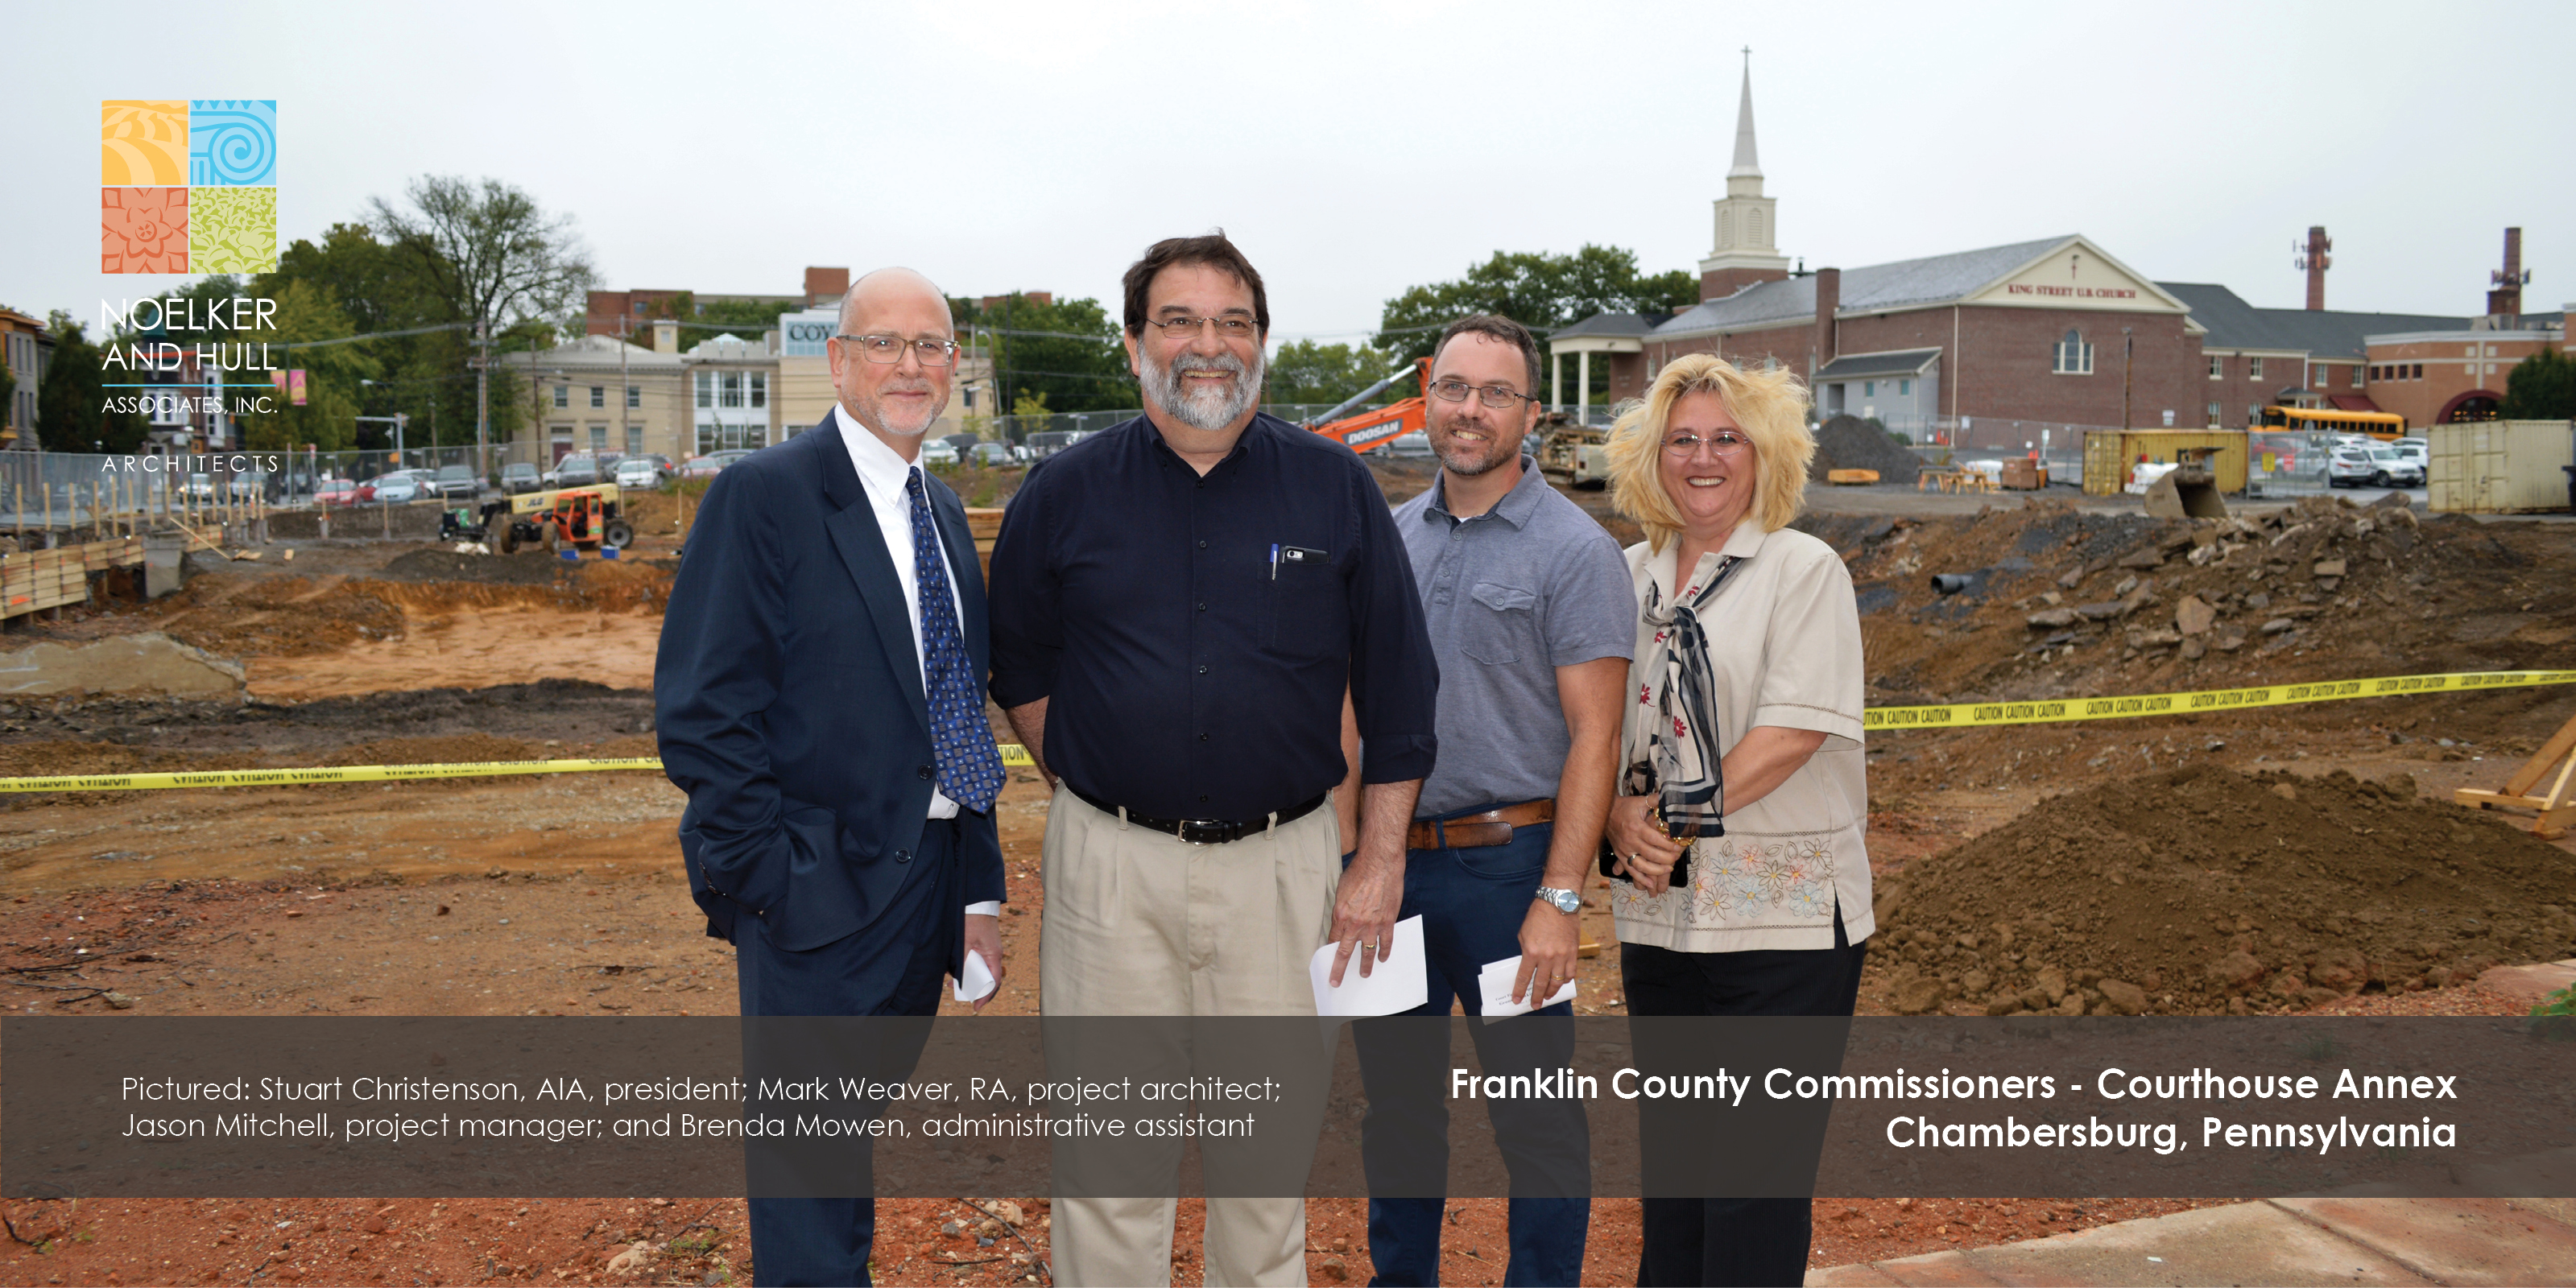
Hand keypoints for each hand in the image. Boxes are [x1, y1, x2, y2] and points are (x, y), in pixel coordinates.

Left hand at [960, 912, 1003, 1012]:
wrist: (976, 901)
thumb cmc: (973, 919)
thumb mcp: (966, 941)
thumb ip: (964, 960)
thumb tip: (960, 979)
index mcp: (993, 955)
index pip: (994, 981)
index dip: (985, 995)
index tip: (976, 1005)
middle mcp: (994, 955)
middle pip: (988, 979)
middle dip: (976, 989)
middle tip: (962, 996)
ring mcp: (989, 951)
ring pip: (982, 971)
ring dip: (970, 979)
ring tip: (953, 984)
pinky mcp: (983, 947)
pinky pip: (978, 963)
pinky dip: (969, 970)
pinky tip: (957, 971)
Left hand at [1327, 850, 1401, 987]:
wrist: (1380, 864)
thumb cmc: (1359, 872)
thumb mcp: (1341, 890)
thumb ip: (1341, 908)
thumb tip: (1341, 921)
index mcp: (1340, 915)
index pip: (1332, 940)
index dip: (1330, 951)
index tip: (1328, 961)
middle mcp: (1354, 923)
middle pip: (1344, 953)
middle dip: (1339, 970)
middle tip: (1336, 982)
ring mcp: (1372, 925)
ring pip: (1367, 952)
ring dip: (1365, 966)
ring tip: (1364, 974)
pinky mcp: (1388, 921)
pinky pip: (1386, 942)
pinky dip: (1384, 952)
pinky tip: (1383, 958)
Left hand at [1514, 900, 1579, 1004]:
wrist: (1558, 904)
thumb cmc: (1538, 916)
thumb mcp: (1524, 934)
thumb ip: (1526, 951)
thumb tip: (1527, 964)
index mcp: (1531, 952)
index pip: (1524, 977)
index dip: (1519, 990)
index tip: (1517, 999)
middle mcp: (1547, 957)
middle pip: (1541, 984)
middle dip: (1536, 997)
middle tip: (1534, 1005)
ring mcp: (1561, 956)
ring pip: (1557, 982)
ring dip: (1551, 992)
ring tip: (1547, 997)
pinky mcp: (1573, 953)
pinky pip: (1570, 973)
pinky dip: (1566, 980)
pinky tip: (1561, 983)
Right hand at [1605, 795, 1684, 897]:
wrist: (1605, 812)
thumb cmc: (1625, 807)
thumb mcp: (1640, 801)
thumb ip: (1655, 801)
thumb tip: (1670, 797)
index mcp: (1636, 827)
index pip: (1654, 839)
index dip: (1667, 845)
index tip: (1678, 847)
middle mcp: (1629, 840)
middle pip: (1650, 854)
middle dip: (1665, 858)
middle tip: (1676, 858)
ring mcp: (1624, 850)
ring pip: (1640, 865)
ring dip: (1655, 870)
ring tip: (1668, 869)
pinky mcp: (1620, 855)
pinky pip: (1630, 869)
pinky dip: (1639, 878)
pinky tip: (1649, 884)